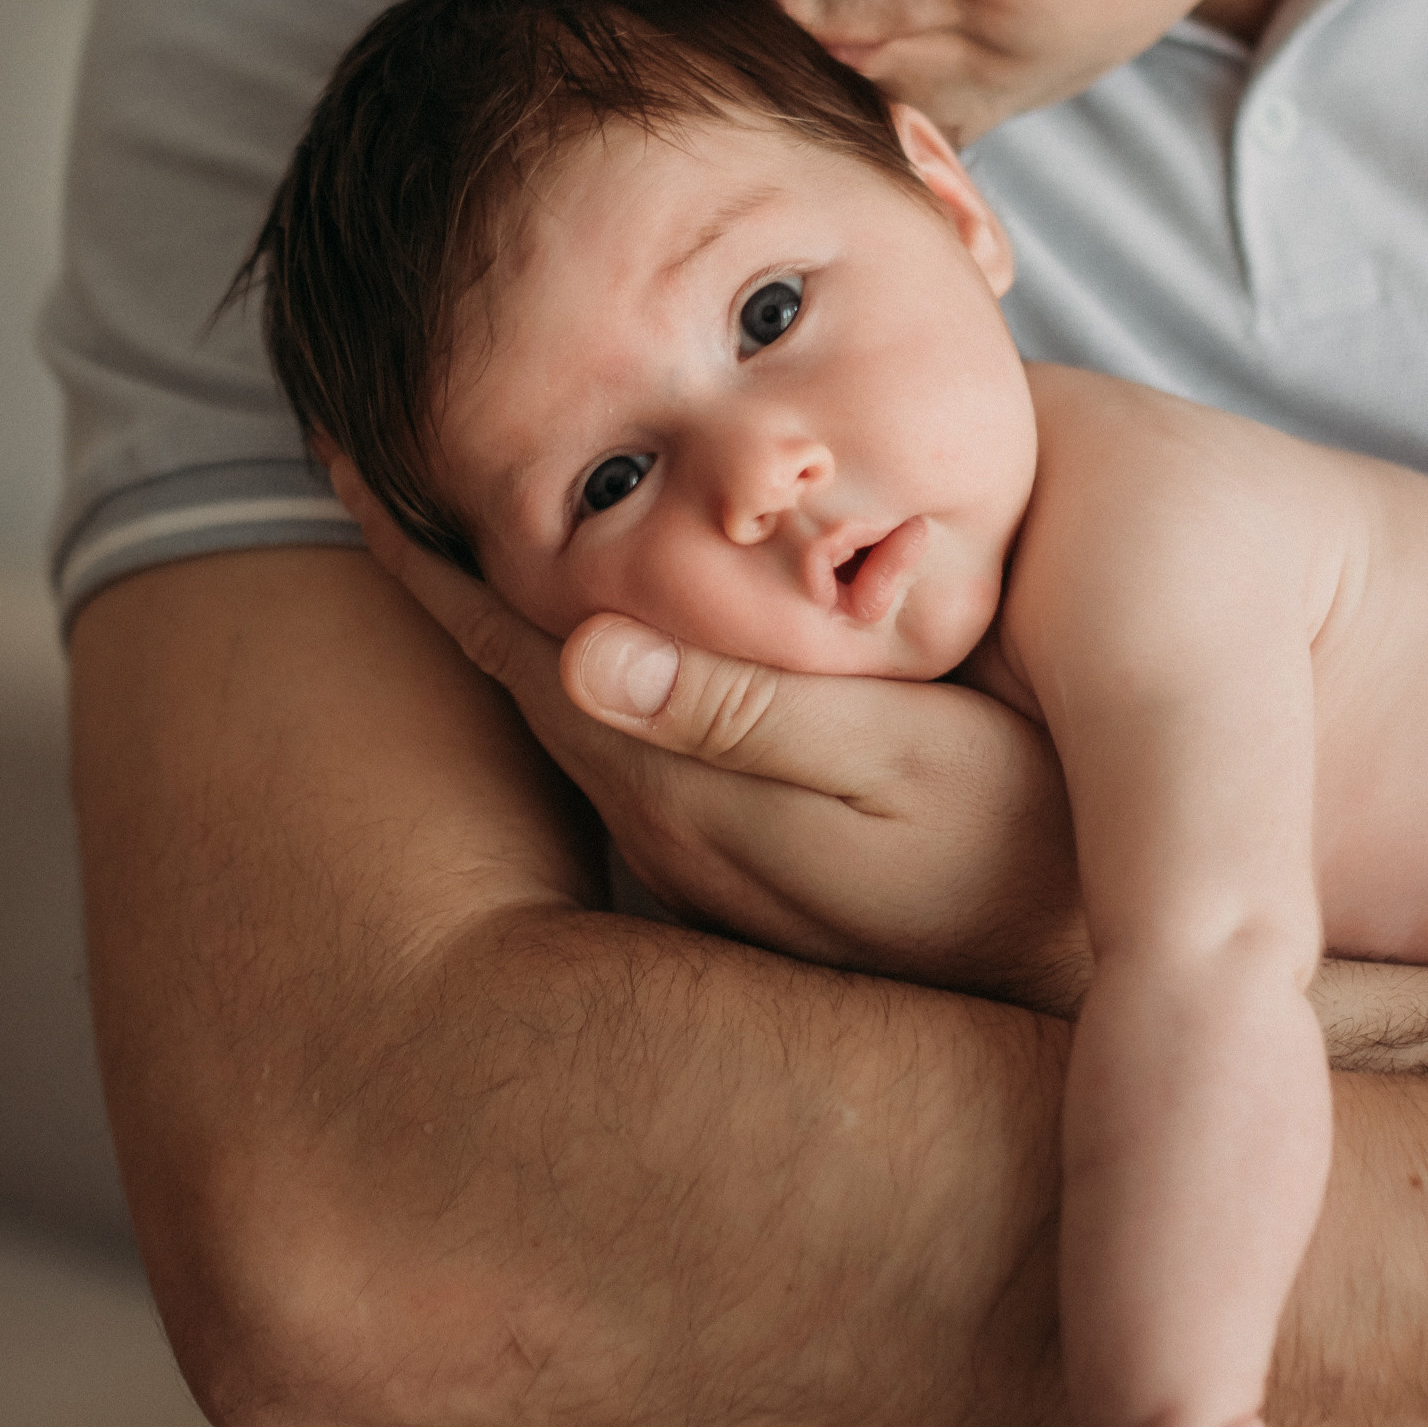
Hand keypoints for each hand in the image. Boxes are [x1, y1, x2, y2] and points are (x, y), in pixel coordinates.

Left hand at [327, 458, 1085, 1007]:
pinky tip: (598, 620)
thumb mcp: (896, 768)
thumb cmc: (1018, 848)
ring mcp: (692, 844)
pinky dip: (586, 657)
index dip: (420, 550)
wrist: (1084, 977)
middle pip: (513, 666)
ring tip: (454, 510)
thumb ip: (740, 714)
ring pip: (565, 701)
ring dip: (505, 608)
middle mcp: (656, 817)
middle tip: (370, 448)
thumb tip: (577, 651)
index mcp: (673, 779)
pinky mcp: (738, 853)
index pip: (508, 645)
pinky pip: (628, 731)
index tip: (344, 453)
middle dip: (440, 562)